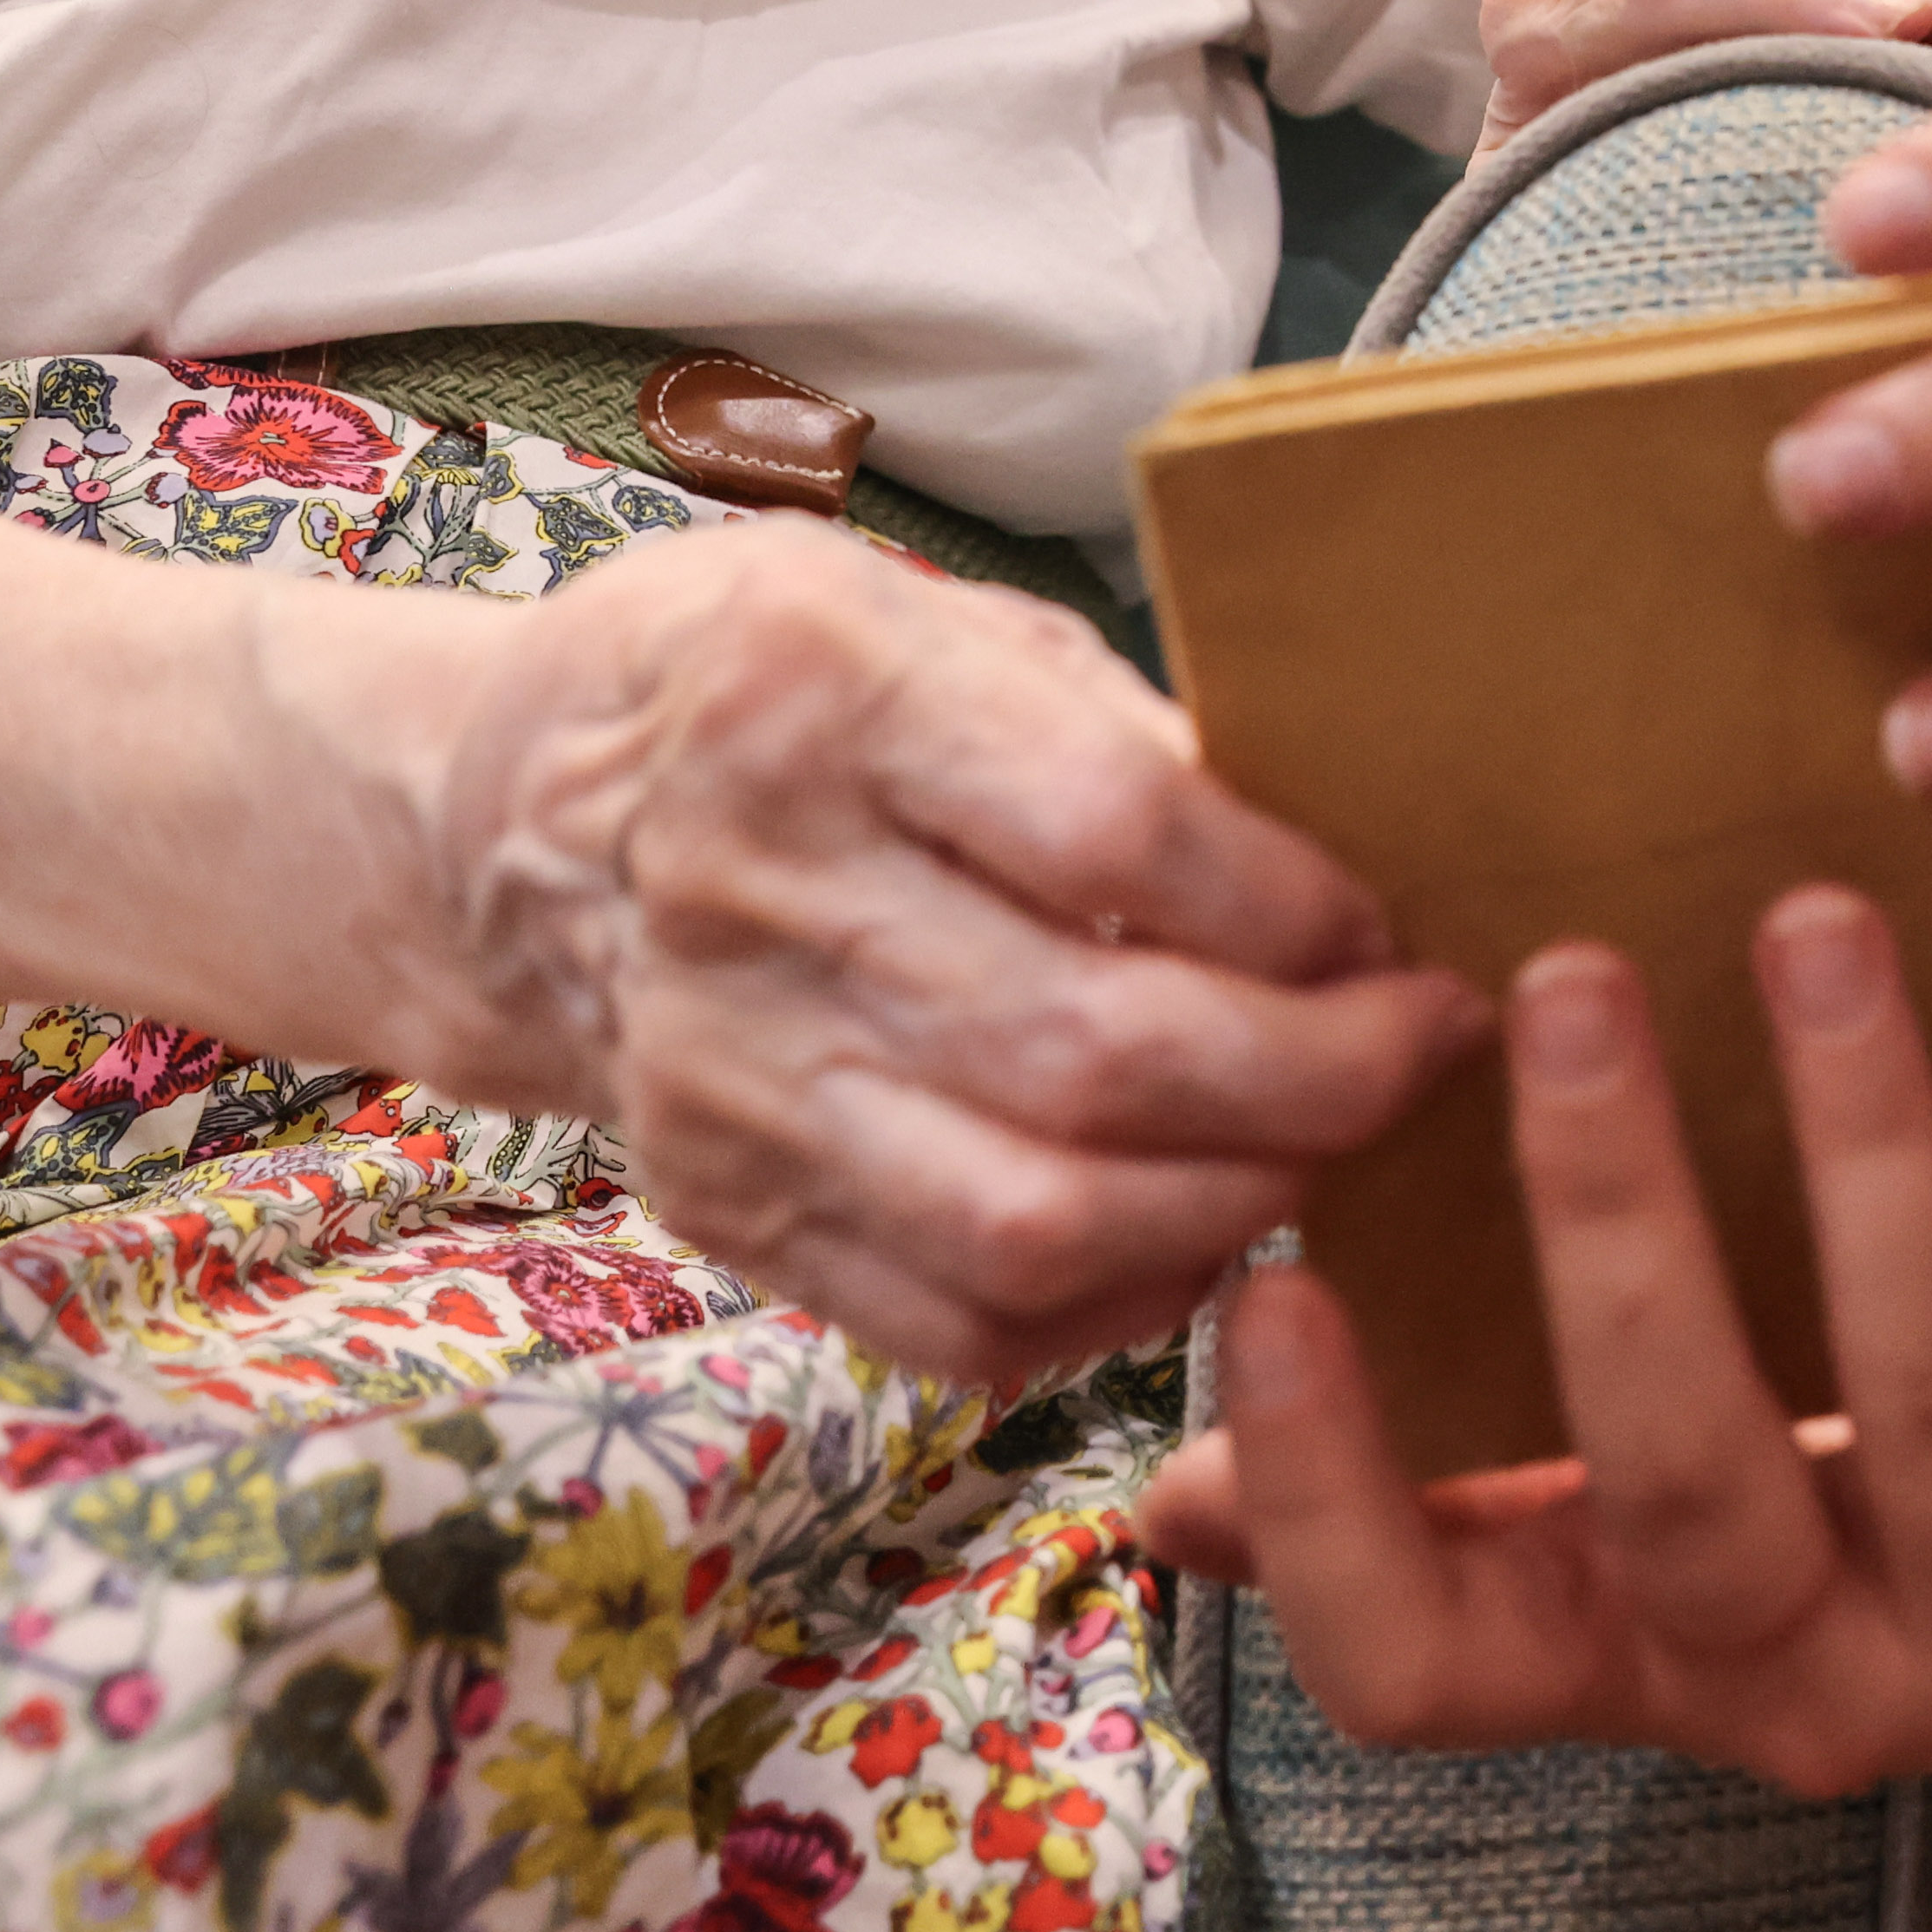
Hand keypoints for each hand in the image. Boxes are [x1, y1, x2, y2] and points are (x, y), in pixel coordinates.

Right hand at [392, 516, 1484, 1382]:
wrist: (511, 827)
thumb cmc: (769, 686)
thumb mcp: (927, 614)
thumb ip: (1110, 731)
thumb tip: (1324, 862)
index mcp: (818, 699)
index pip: (1115, 833)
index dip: (1293, 904)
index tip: (1392, 925)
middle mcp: (753, 900)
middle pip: (1090, 1051)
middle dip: (1313, 1078)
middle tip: (1420, 1052)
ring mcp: (729, 1082)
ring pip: (1033, 1217)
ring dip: (1233, 1203)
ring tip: (1328, 1147)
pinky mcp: (727, 1213)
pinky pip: (958, 1318)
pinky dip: (1114, 1298)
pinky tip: (1195, 1227)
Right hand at [1146, 890, 1931, 1793]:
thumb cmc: (1840, 1515)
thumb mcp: (1622, 1550)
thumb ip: (1427, 1488)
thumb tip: (1169, 1472)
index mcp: (1625, 1658)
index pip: (1424, 1665)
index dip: (1331, 1503)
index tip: (1270, 1282)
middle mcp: (1807, 1671)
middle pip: (1682, 1484)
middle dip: (1617, 1233)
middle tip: (1561, 994)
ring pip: (1927, 1384)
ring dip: (1868, 1139)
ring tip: (1816, 927)